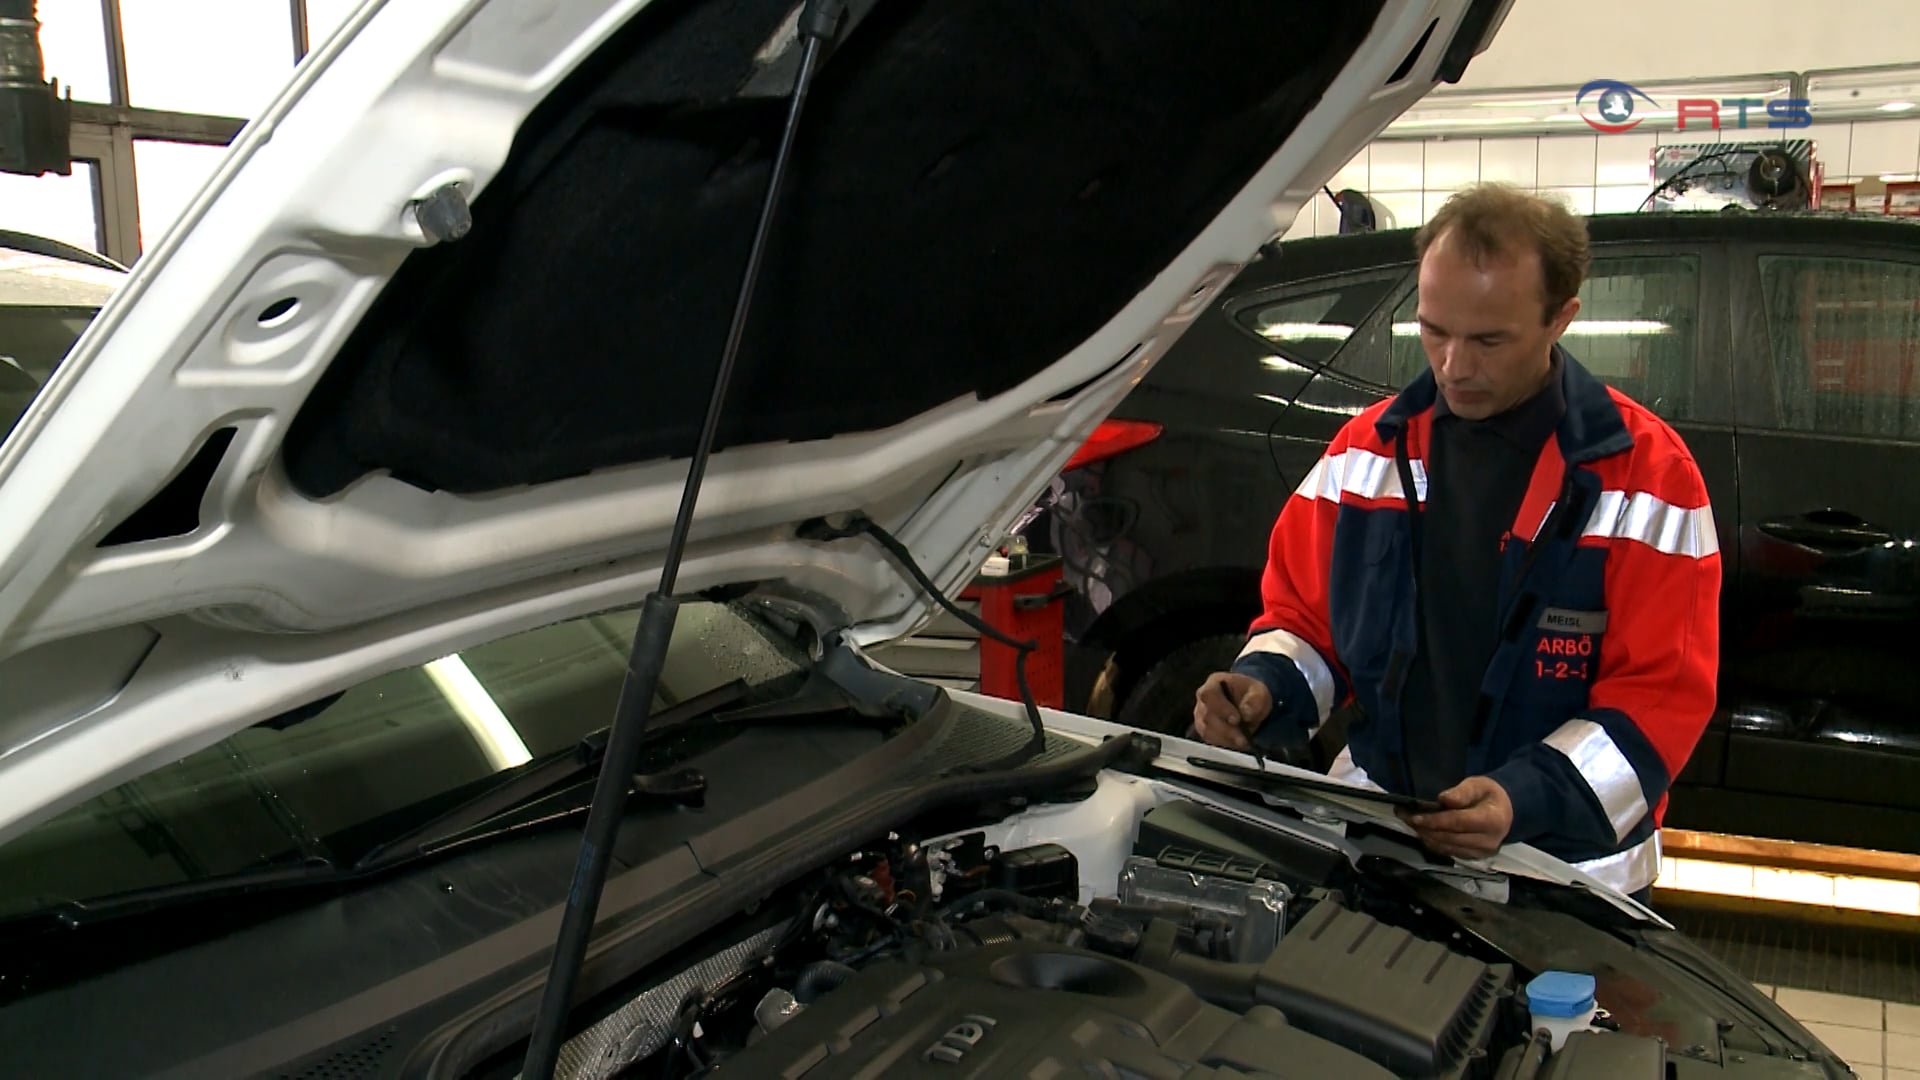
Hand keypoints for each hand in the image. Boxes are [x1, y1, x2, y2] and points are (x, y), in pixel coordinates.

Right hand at [1192, 672, 1272, 750]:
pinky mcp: (1204, 730)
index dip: (1221, 708)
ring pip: (1207, 730)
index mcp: (1214, 683)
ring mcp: (1201, 716)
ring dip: (1226, 739)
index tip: (1237, 719)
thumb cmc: (1250, 694)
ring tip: (1243, 742)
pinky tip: (1237, 744)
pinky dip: (1224, 743)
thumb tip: (1246, 713)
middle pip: (1207, 716)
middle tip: (1243, 739)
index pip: (1209, 694)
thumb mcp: (1259, 692)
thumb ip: (1254, 700)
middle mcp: (1203, 700)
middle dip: (1226, 730)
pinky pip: (1210, 739)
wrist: (1248, 703)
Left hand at [1399, 776, 1513, 859]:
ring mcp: (1480, 852)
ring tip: (1409, 822)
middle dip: (1424, 828)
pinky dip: (1433, 842)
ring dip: (1425, 835)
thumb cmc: (1490, 795)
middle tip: (1404, 815)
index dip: (1434, 821)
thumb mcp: (1479, 785)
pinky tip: (1422, 831)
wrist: (1507, 812)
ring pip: (1446, 847)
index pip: (1458, 822)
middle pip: (1449, 837)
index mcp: (1492, 821)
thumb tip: (1443, 799)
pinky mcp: (1473, 858)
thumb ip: (1462, 792)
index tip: (1414, 817)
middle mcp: (1487, 841)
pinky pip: (1448, 852)